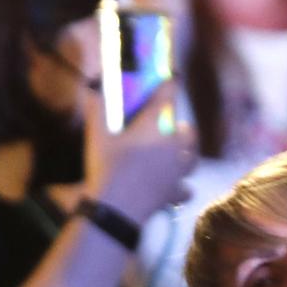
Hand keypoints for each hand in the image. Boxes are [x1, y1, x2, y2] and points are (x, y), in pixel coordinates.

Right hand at [83, 80, 196, 224]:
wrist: (115, 208)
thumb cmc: (106, 167)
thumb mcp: (96, 137)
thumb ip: (97, 109)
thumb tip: (94, 86)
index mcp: (154, 126)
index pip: (169, 96)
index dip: (170, 84)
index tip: (170, 78)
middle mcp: (172, 145)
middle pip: (188, 131)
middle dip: (182, 127)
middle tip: (170, 127)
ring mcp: (177, 171)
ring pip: (192, 158)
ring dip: (187, 154)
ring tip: (177, 155)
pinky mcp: (175, 192)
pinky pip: (186, 188)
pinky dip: (181, 187)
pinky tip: (173, 186)